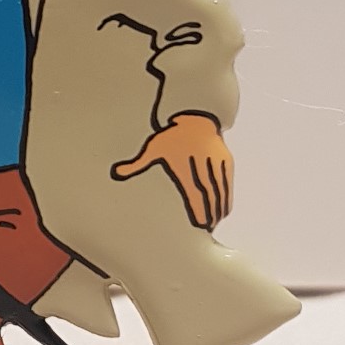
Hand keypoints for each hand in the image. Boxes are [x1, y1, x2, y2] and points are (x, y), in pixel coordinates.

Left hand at [111, 113, 233, 228]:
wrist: (193, 116)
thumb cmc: (170, 135)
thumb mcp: (152, 148)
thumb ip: (136, 164)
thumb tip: (117, 172)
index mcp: (184, 165)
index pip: (194, 192)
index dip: (199, 210)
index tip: (201, 225)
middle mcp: (201, 164)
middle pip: (208, 194)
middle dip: (209, 212)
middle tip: (207, 228)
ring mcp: (215, 162)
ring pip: (219, 189)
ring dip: (218, 207)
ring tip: (215, 222)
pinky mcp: (225, 159)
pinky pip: (227, 182)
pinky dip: (226, 196)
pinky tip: (224, 209)